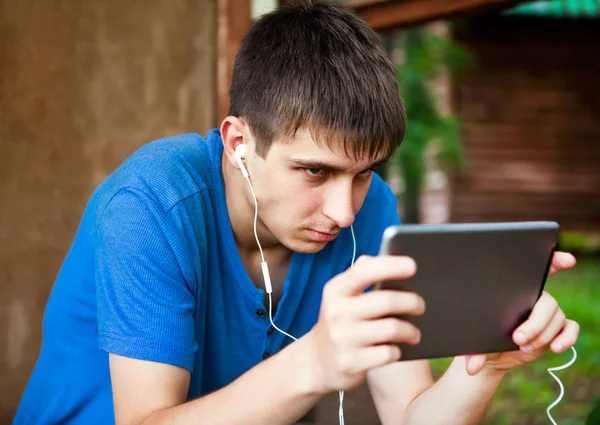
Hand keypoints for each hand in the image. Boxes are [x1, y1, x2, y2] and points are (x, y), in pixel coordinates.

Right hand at [305, 255, 424, 393]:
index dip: (390, 266)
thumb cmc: (341, 320)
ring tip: (415, 332)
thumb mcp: (342, 295)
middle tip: (421, 305)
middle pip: (386, 302)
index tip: (413, 265)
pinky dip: (398, 351)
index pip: (363, 272)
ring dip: (410, 330)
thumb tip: (389, 258)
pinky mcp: (350, 363)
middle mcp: (336, 312)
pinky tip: (399, 349)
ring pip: (392, 329)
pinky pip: (388, 354)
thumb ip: (362, 273)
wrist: (317, 361)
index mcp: (335, 290)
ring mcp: (342, 339)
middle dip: (411, 302)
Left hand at [465, 251, 579, 374]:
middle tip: (518, 338)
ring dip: (542, 334)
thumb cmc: (479, 337)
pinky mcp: (556, 330)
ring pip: (557, 318)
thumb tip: (471, 368)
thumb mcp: (474, 341)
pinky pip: (570, 328)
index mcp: (513, 288)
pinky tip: (556, 348)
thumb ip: (473, 351)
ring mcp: (547, 313)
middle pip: (546, 302)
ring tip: (523, 347)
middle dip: (535, 322)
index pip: (536, 269)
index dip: (553, 261)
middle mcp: (533, 297)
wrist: (490, 354)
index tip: (566, 260)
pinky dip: (566, 338)